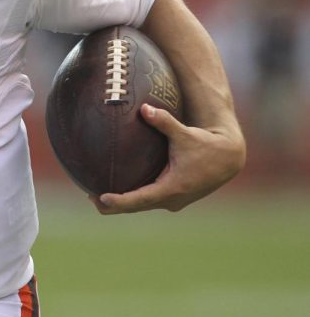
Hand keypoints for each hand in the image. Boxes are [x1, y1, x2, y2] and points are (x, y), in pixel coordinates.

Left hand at [90, 103, 245, 214]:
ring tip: (95, 196)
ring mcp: (174, 201)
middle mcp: (172, 199)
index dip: (119, 201)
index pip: (140, 199)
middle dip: (112, 205)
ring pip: (142, 205)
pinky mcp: (174, 198)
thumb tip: (144, 109)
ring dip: (121, 203)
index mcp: (173, 188)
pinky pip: (149, 200)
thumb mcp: (185, 133)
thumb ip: (164, 122)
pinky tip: (116, 187)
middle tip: (89, 197)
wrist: (228, 158)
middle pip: (136, 207)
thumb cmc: (206, 144)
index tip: (101, 199)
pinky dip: (133, 197)